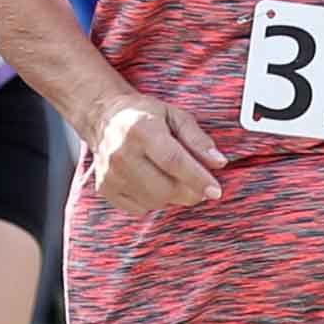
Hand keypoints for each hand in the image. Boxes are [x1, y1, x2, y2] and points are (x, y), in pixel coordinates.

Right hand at [81, 92, 226, 210]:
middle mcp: (121, 153)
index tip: (215, 191)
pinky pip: (140, 208)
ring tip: (174, 179)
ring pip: (154, 201)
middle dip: (190, 192)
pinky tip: (154, 183)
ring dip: (173, 196)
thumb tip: (219, 162)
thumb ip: (198, 139)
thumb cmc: (145, 115)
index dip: (198, 179)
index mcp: (141, 129)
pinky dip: (154, 201)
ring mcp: (110, 173)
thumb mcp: (175, 116)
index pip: (174, 162)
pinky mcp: (105, 188)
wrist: (104, 117)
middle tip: (199, 186)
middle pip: (165, 187)